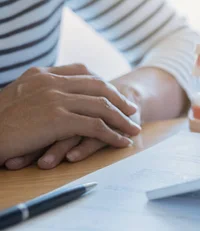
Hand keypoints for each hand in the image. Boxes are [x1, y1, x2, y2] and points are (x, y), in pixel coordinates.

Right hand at [1, 64, 139, 168]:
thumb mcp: (18, 98)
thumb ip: (40, 93)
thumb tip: (56, 100)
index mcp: (42, 74)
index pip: (83, 72)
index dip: (103, 84)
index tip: (114, 94)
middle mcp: (51, 83)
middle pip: (98, 87)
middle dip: (119, 99)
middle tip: (132, 111)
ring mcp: (56, 100)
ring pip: (102, 106)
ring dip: (122, 119)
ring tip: (133, 128)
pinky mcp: (59, 120)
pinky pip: (96, 126)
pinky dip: (113, 135)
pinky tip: (122, 142)